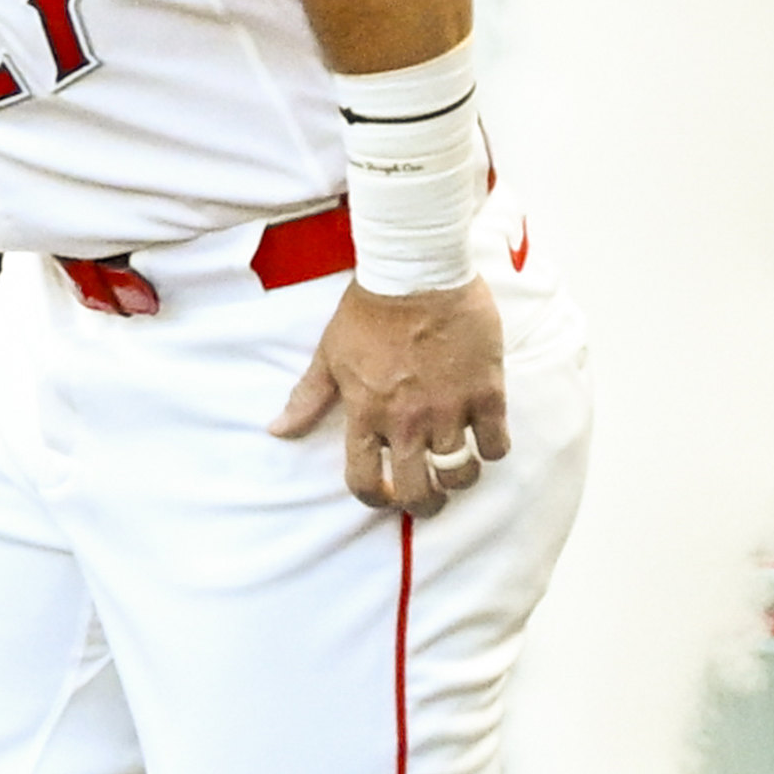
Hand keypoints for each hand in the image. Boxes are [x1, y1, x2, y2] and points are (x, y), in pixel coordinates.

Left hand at [270, 279, 508, 516]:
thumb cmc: (369, 309)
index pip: (365, 482)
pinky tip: (486, 434)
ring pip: (460, 474)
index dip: (376, 498)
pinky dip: (492, 447)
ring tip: (460, 467)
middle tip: (430, 496)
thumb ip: (306, 398)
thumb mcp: (329, 354)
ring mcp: (449, 409)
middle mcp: (407, 421)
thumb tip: (277, 430)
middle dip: (424, 504)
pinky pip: (495, 444)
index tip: (388, 495)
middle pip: (418, 492)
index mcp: (366, 414)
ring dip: (459, 479)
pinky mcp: (486, 393)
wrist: (416, 269)